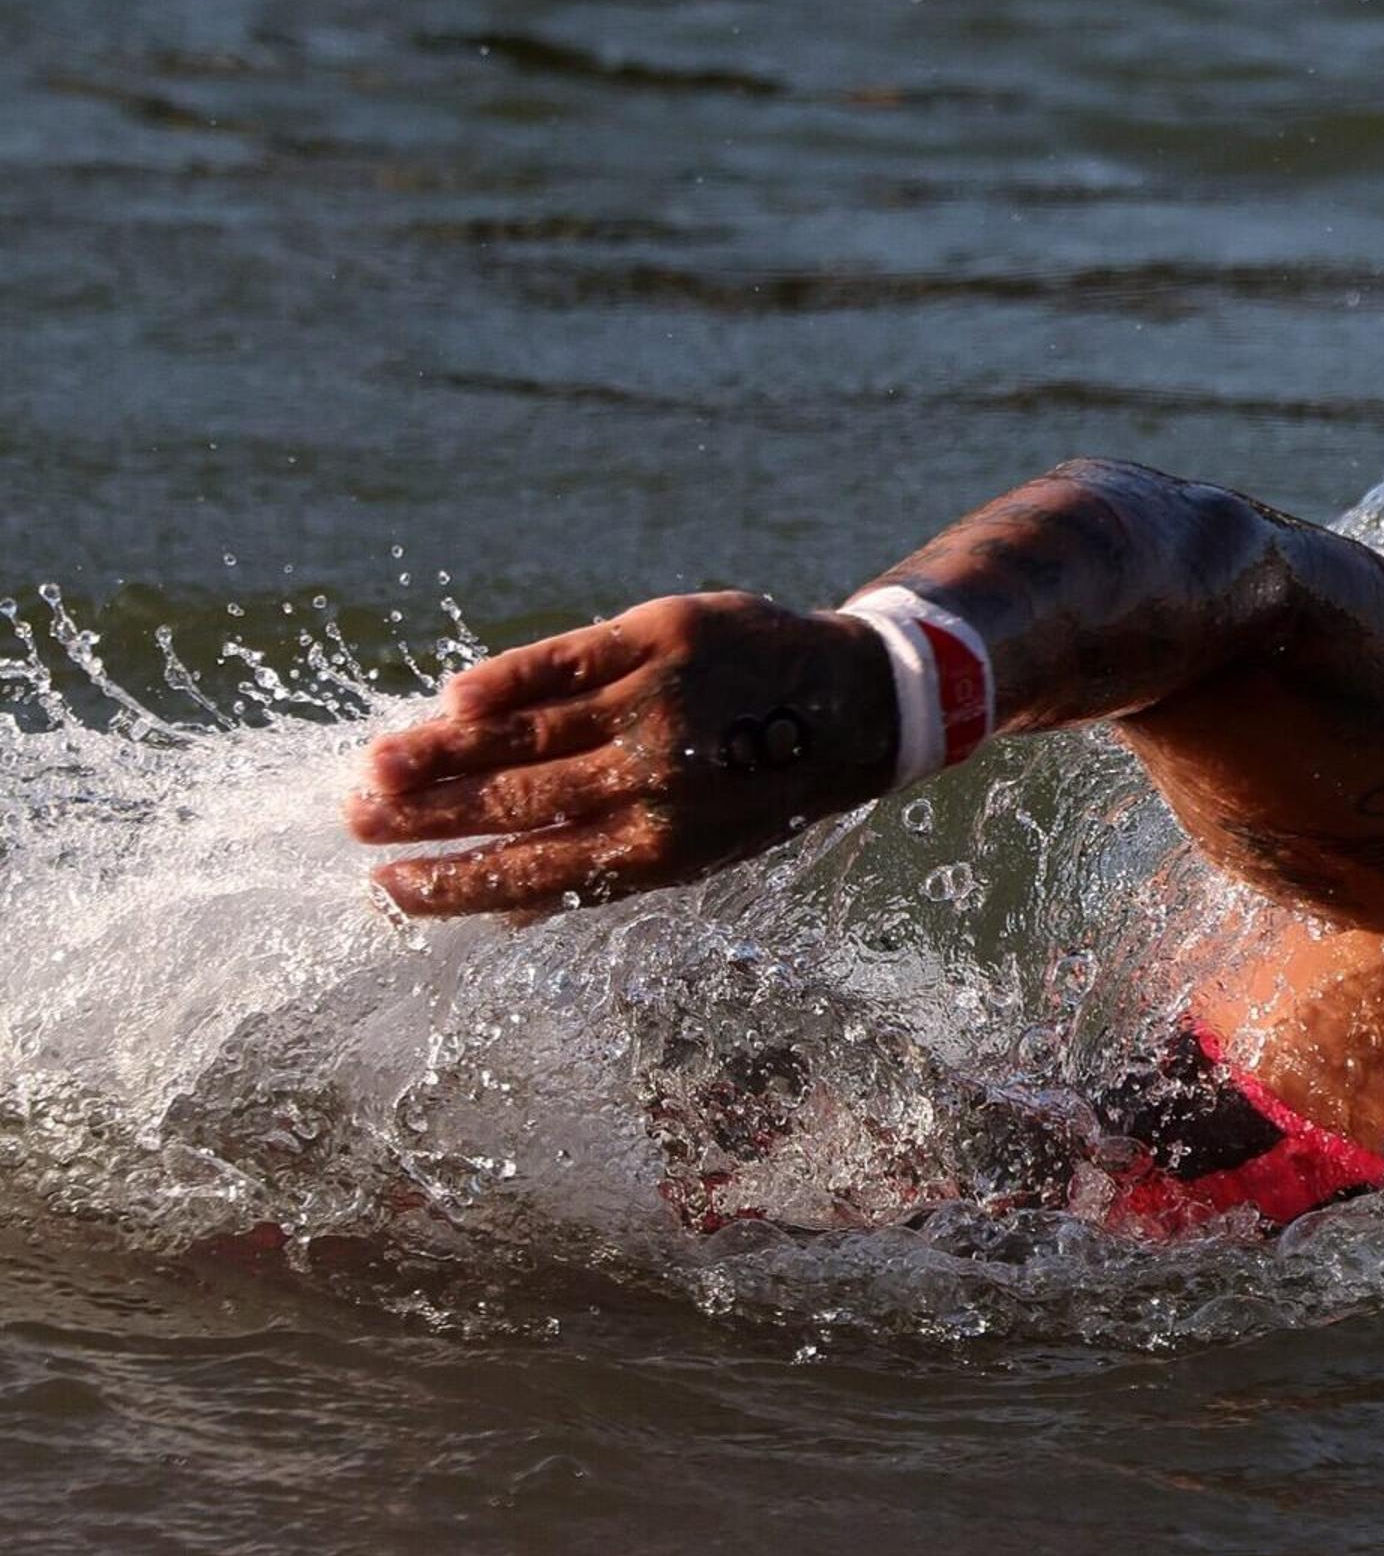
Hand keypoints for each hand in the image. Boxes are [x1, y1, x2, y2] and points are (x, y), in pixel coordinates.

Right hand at [345, 591, 902, 920]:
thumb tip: (504, 917)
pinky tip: (454, 700)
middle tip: (354, 817)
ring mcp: (657, 705)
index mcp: (658, 849)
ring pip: (527, 733)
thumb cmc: (759, 785)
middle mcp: (655, 782)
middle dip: (426, 816)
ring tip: (377, 763)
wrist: (857, 702)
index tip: (384, 888)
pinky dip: (508, 681)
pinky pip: (566, 661)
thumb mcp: (699, 851)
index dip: (451, 885)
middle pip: (515, 803)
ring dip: (442, 751)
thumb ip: (603, 873)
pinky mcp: (663, 637)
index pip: (530, 874)